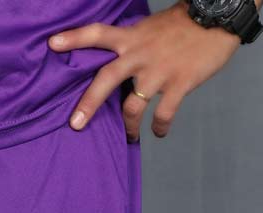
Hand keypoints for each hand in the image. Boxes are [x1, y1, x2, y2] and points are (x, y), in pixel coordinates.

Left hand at [49, 1, 240, 139]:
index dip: (74, 38)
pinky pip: (163, 114)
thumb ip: (129, 44)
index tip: (51, 44)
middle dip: (89, 104)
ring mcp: (159, 71)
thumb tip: (111, 62)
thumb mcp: (148, 28)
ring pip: (133, 107)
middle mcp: (140, 55)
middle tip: (75, 125)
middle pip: (106, 79)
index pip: (97, 34)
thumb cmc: (181, 26)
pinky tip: (158, 132)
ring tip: (129, 137)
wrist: (219, 17)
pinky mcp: (179, 83)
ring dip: (128, 127)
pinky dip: (159, 127)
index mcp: (131, 38)